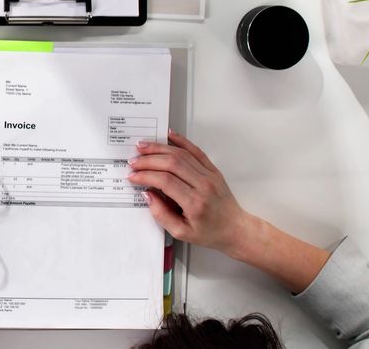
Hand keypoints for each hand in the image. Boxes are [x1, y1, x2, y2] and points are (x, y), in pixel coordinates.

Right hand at [128, 131, 254, 257]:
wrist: (236, 229)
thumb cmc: (210, 233)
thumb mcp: (182, 233)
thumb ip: (161, 215)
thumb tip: (147, 195)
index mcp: (195, 203)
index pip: (165, 181)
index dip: (146, 175)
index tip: (133, 176)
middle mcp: (203, 185)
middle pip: (172, 163)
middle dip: (149, 160)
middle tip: (134, 161)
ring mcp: (210, 175)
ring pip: (181, 154)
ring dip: (159, 148)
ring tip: (143, 146)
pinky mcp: (213, 169)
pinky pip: (196, 151)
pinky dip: (181, 141)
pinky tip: (169, 135)